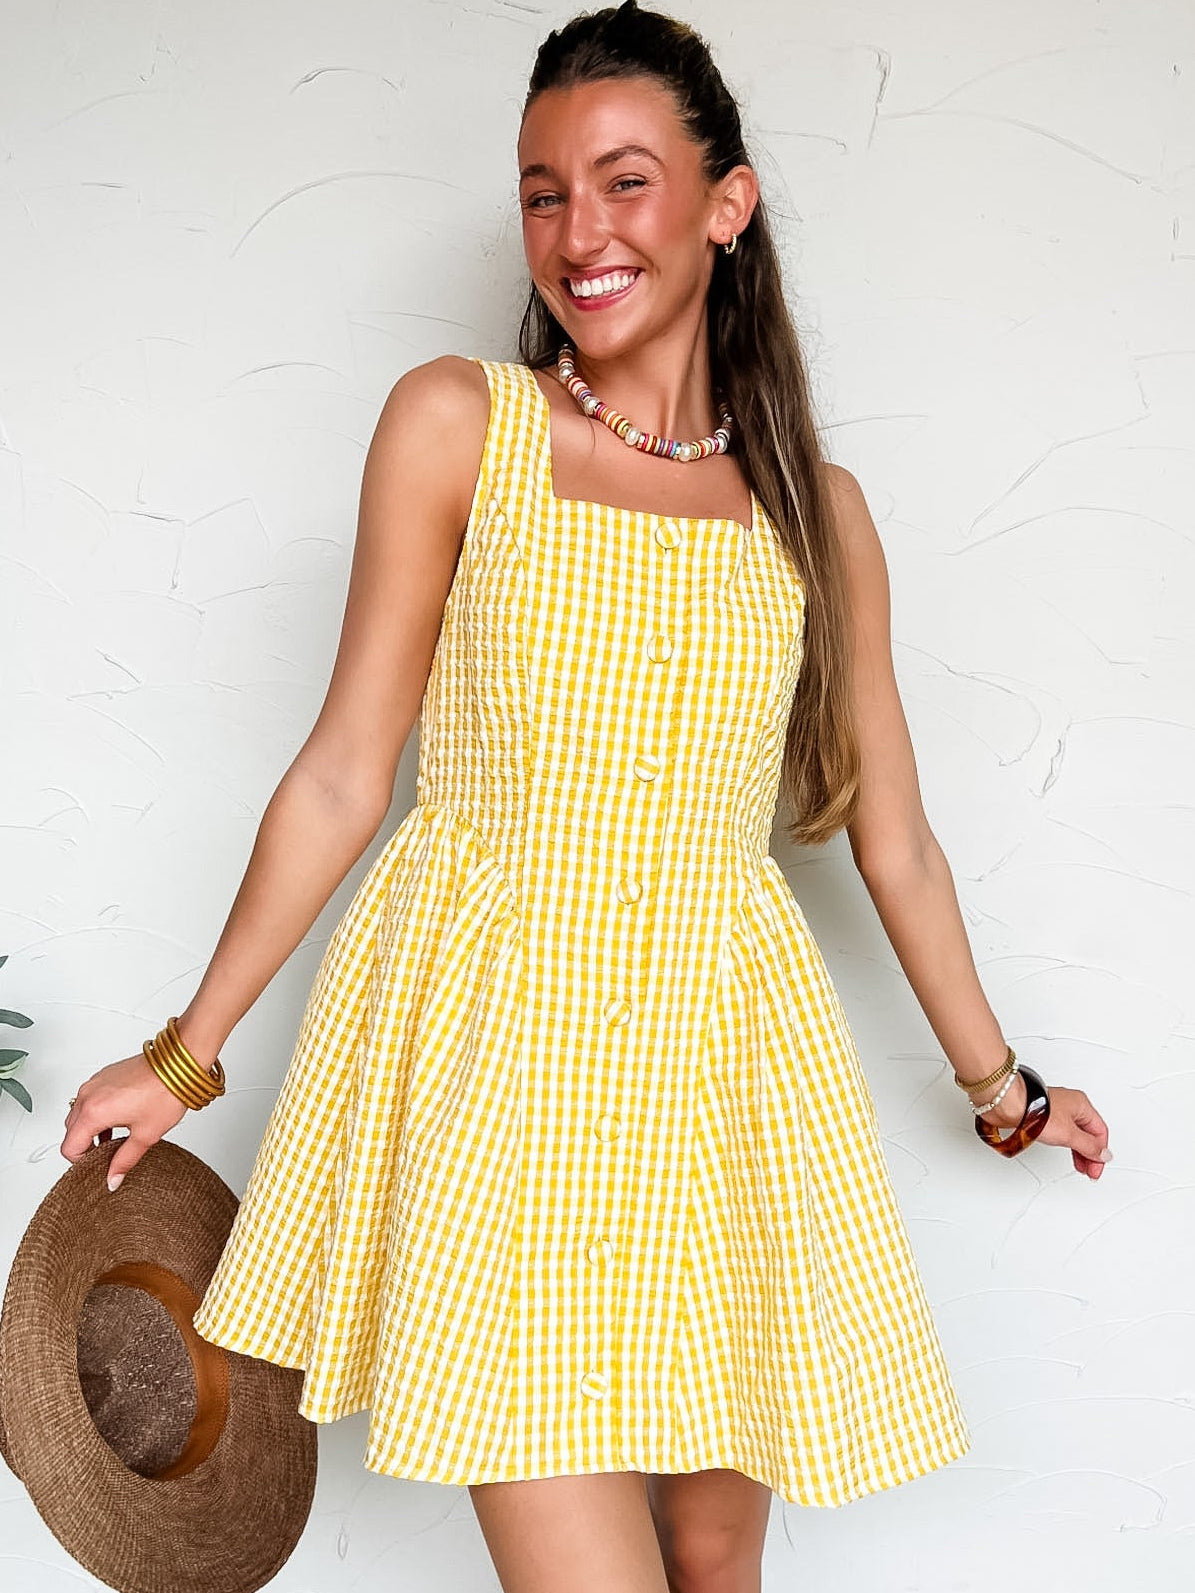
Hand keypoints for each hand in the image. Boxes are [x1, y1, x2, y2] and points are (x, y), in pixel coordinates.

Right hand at [62, 1052, 189, 1188]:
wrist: (179, 1063)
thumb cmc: (165, 1093)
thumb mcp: (145, 1135)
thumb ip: (124, 1160)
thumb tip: (112, 1178)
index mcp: (93, 1112)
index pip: (69, 1148)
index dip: (82, 1162)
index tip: (99, 1164)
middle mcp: (88, 1095)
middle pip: (71, 1132)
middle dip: (85, 1146)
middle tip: (108, 1153)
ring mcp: (95, 1083)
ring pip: (78, 1114)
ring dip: (91, 1129)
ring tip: (115, 1137)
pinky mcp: (104, 1076)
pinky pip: (89, 1099)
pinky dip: (96, 1113)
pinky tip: (118, 1120)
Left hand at [975, 1073, 1111, 1178]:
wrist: (1008, 1105)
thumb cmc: (1036, 1111)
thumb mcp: (1069, 1134)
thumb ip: (1088, 1146)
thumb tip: (1104, 1154)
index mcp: (1082, 1105)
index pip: (1100, 1131)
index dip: (1100, 1152)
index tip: (1096, 1168)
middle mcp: (1070, 1105)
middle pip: (1088, 1133)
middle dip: (1090, 1153)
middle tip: (1089, 1170)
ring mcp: (1056, 1110)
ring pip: (1075, 1133)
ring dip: (1079, 1151)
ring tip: (1079, 1166)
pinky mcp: (1042, 1116)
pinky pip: (1061, 1132)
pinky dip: (1066, 1145)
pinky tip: (1064, 1152)